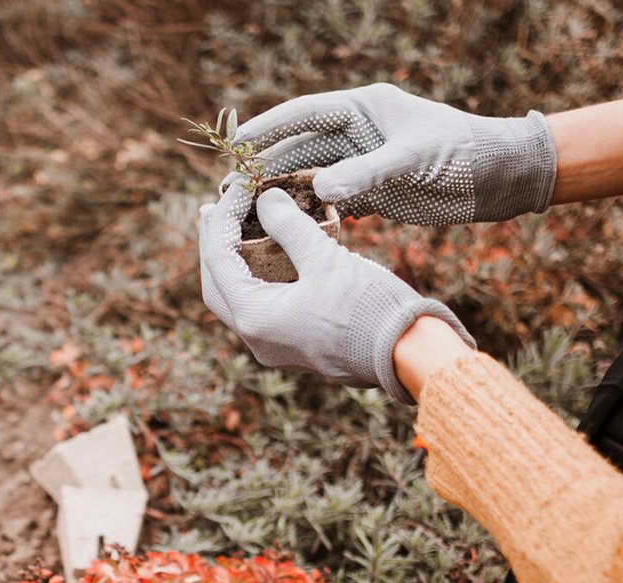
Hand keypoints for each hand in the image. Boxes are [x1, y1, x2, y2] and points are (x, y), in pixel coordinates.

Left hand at [198, 180, 475, 402]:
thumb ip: (290, 226)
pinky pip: (262, 306)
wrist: (407, 355)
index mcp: (254, 318)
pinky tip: (267, 254)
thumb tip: (266, 199)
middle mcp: (255, 338)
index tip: (238, 187)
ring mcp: (273, 345)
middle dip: (215, 244)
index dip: (223, 218)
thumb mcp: (326, 259)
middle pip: (217, 283)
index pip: (218, 259)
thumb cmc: (368, 307)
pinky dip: (258, 277)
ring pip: (238, 297)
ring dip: (235, 261)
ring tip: (237, 226)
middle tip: (217, 208)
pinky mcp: (293, 344)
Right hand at [233, 83, 555, 224]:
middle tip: (230, 190)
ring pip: (307, 179)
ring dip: (278, 195)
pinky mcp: (367, 194)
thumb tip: (319, 188)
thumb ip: (366, 172)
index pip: (304, 114)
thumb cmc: (463, 154)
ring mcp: (359, 165)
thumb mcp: (414, 159)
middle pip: (297, 150)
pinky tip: (280, 231)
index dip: (268, 128)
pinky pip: (326, 204)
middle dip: (263, 169)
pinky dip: (304, 215)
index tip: (237, 144)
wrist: (500, 179)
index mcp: (363, 109)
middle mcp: (355, 134)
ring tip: (244, 213)